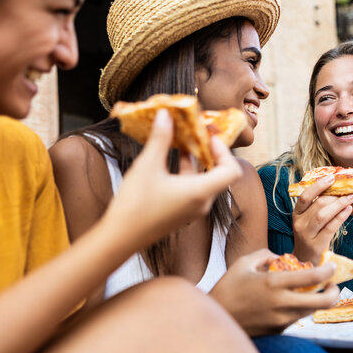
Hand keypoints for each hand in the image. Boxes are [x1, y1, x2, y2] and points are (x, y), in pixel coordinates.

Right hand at [103, 109, 241, 252]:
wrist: (121, 238)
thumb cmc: (135, 204)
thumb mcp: (147, 166)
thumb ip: (160, 138)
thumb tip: (166, 115)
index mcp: (201, 192)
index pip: (231, 171)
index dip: (224, 151)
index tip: (209, 137)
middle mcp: (202, 203)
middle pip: (219, 174)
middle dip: (209, 152)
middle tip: (198, 135)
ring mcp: (193, 210)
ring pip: (204, 181)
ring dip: (196, 162)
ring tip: (183, 142)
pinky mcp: (182, 213)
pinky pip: (193, 189)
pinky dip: (187, 174)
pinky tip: (171, 160)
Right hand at [210, 249, 339, 336]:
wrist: (217, 318)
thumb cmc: (228, 287)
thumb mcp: (243, 263)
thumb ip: (264, 255)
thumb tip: (279, 257)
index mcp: (274, 283)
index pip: (313, 277)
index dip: (328, 271)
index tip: (333, 266)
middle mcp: (282, 303)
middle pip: (322, 302)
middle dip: (334, 292)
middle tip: (333, 285)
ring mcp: (281, 320)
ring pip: (311, 311)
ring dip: (318, 301)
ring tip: (316, 291)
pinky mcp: (278, 330)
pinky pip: (297, 317)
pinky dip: (301, 308)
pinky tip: (293, 301)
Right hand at [292, 175, 352, 263]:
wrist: (304, 261)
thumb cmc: (310, 237)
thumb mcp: (307, 221)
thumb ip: (316, 207)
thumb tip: (336, 189)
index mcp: (296, 214)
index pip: (304, 196)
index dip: (318, 186)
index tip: (331, 177)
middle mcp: (298, 224)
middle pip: (317, 204)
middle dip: (335, 195)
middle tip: (349, 189)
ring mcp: (306, 235)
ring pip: (323, 215)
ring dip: (339, 204)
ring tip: (351, 197)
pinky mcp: (316, 245)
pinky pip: (330, 228)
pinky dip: (340, 217)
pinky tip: (348, 210)